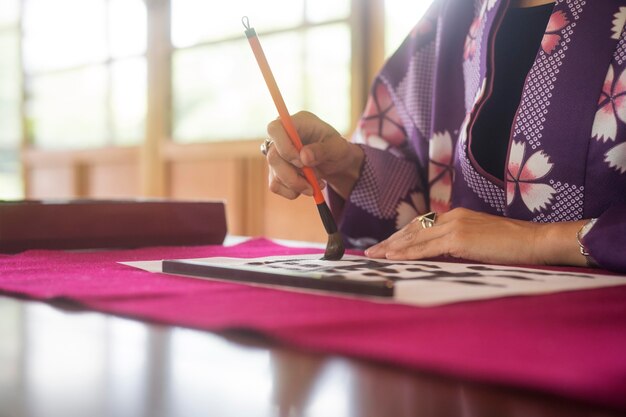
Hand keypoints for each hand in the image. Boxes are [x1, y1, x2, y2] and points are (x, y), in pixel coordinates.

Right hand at [266, 111, 363, 199]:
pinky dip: (292, 192)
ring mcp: (277, 154)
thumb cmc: (336, 149)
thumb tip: (304, 157)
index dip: (284, 147)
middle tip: (312, 184)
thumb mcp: (338, 148)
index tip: (302, 162)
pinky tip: (307, 187)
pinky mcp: (276, 171)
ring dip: (297, 185)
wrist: (335, 162)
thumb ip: (323, 150)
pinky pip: (276, 186)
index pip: (275, 129)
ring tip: (317, 184)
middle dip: (293, 176)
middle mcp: (282, 137)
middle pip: (273, 157)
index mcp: (296, 123)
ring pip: (275, 175)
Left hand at [365, 207, 587, 266]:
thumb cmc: (512, 246)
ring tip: (374, 256)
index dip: (401, 236)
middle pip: (413, 229)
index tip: (386, 245)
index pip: (421, 226)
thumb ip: (459, 245)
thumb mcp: (480, 242)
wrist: (535, 241)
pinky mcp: (459, 238)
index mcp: (456, 216)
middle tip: (371, 252)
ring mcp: (455, 226)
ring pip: (415, 237)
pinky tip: (393, 258)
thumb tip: (441, 257)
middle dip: (390, 241)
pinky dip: (407, 253)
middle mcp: (452, 217)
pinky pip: (427, 247)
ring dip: (392, 247)